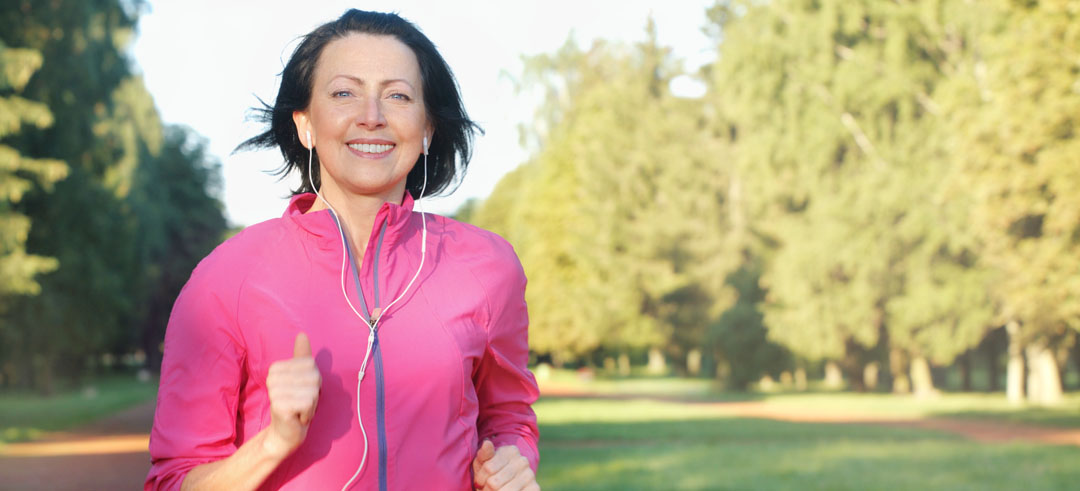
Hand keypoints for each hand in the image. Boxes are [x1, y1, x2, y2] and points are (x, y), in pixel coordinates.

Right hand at [264, 333, 321, 457]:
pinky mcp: (280, 406)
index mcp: (277, 367)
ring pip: (312, 391)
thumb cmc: (296, 403)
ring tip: (299, 409)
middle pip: (313, 377)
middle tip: (301, 402)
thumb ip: (301, 356)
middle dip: (314, 393)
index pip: (311, 364)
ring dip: (311, 404)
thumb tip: (302, 335)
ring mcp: (275, 391)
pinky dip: (308, 412)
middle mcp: (273, 377)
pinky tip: (298, 416)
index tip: (302, 391)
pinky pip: (308, 403)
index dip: (313, 379)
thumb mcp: (301, 377)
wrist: (285, 431)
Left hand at [472, 440, 538, 490]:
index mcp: (511, 451)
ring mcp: (530, 475)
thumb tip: (487, 443)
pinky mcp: (535, 488)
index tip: (480, 481)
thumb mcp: (484, 462)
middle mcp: (523, 462)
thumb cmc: (492, 471)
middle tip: (487, 488)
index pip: (488, 468)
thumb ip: (484, 454)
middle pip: (494, 483)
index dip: (480, 479)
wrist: (507, 481)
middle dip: (486, 489)